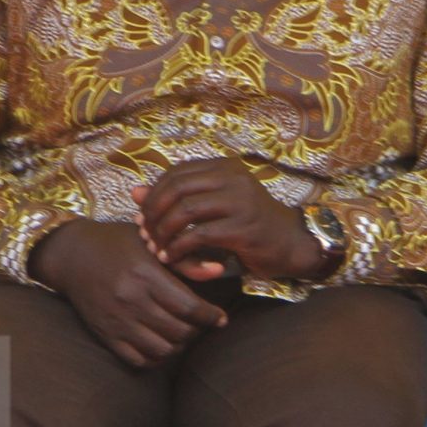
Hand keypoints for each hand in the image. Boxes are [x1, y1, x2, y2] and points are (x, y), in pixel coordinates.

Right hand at [34, 220, 226, 368]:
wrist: (71, 255)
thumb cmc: (115, 243)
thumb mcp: (149, 242)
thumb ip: (183, 261)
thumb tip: (218, 272)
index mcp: (145, 275)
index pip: (189, 307)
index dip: (210, 316)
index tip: (219, 317)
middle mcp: (131, 301)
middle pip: (179, 331)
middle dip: (197, 330)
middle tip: (201, 323)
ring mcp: (117, 321)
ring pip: (162, 350)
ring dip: (178, 345)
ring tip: (182, 333)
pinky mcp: (106, 335)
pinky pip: (138, 360)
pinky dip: (156, 358)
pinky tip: (161, 344)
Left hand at [131, 158, 324, 282]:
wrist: (291, 242)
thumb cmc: (250, 224)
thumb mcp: (213, 206)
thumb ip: (178, 198)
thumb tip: (134, 193)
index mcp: (224, 167)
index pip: (175, 173)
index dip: (153, 195)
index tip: (142, 217)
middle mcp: (232, 178)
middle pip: (176, 189)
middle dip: (153, 213)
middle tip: (144, 234)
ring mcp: (240, 201)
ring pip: (185, 211)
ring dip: (163, 232)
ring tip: (156, 247)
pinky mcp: (244, 227)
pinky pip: (199, 235)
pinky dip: (179, 248)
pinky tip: (171, 258)